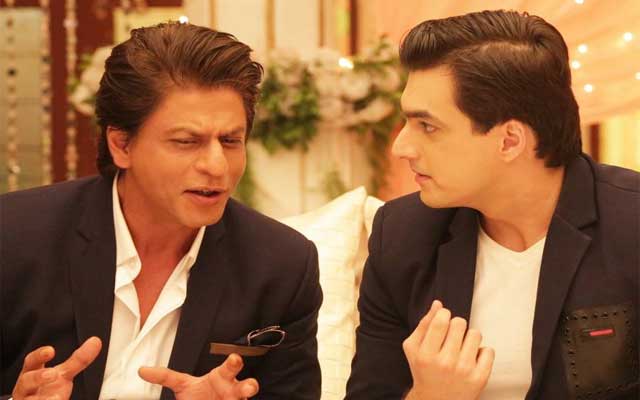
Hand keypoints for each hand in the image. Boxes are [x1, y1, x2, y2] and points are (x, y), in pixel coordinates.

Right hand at [12, 336, 101, 399]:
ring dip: (43, 399)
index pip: (31, 362)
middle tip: (52, 374)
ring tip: (57, 397)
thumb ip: (78, 360)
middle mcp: (26, 388)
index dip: (39, 356)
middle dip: (37, 377)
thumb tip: (96, 341)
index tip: (50, 351)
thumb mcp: (63, 374)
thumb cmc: (47, 387)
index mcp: (32, 373)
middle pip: (26, 381)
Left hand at [139, 353, 258, 399]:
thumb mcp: (182, 385)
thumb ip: (165, 377)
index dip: (234, 362)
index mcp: (222, 377)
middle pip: (247, 385)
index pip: (231, 367)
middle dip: (249, 385)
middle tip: (249, 386)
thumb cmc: (201, 394)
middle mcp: (234, 390)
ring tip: (248, 394)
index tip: (234, 357)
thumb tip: (142, 370)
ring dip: (249, 396)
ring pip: (248, 396)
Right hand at [402, 301, 493, 399]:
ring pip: (476, 334)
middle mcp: (445, 362)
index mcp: (426, 354)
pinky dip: (481, 352)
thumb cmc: (423, 371)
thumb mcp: (413, 348)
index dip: (444, 314)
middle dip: (456, 326)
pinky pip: (488, 350)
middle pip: (460, 323)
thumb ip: (424, 324)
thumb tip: (438, 304)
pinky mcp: (480, 378)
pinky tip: (471, 359)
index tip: (443, 321)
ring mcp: (464, 371)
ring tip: (461, 348)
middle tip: (451, 338)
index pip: (441, 319)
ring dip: (469, 338)